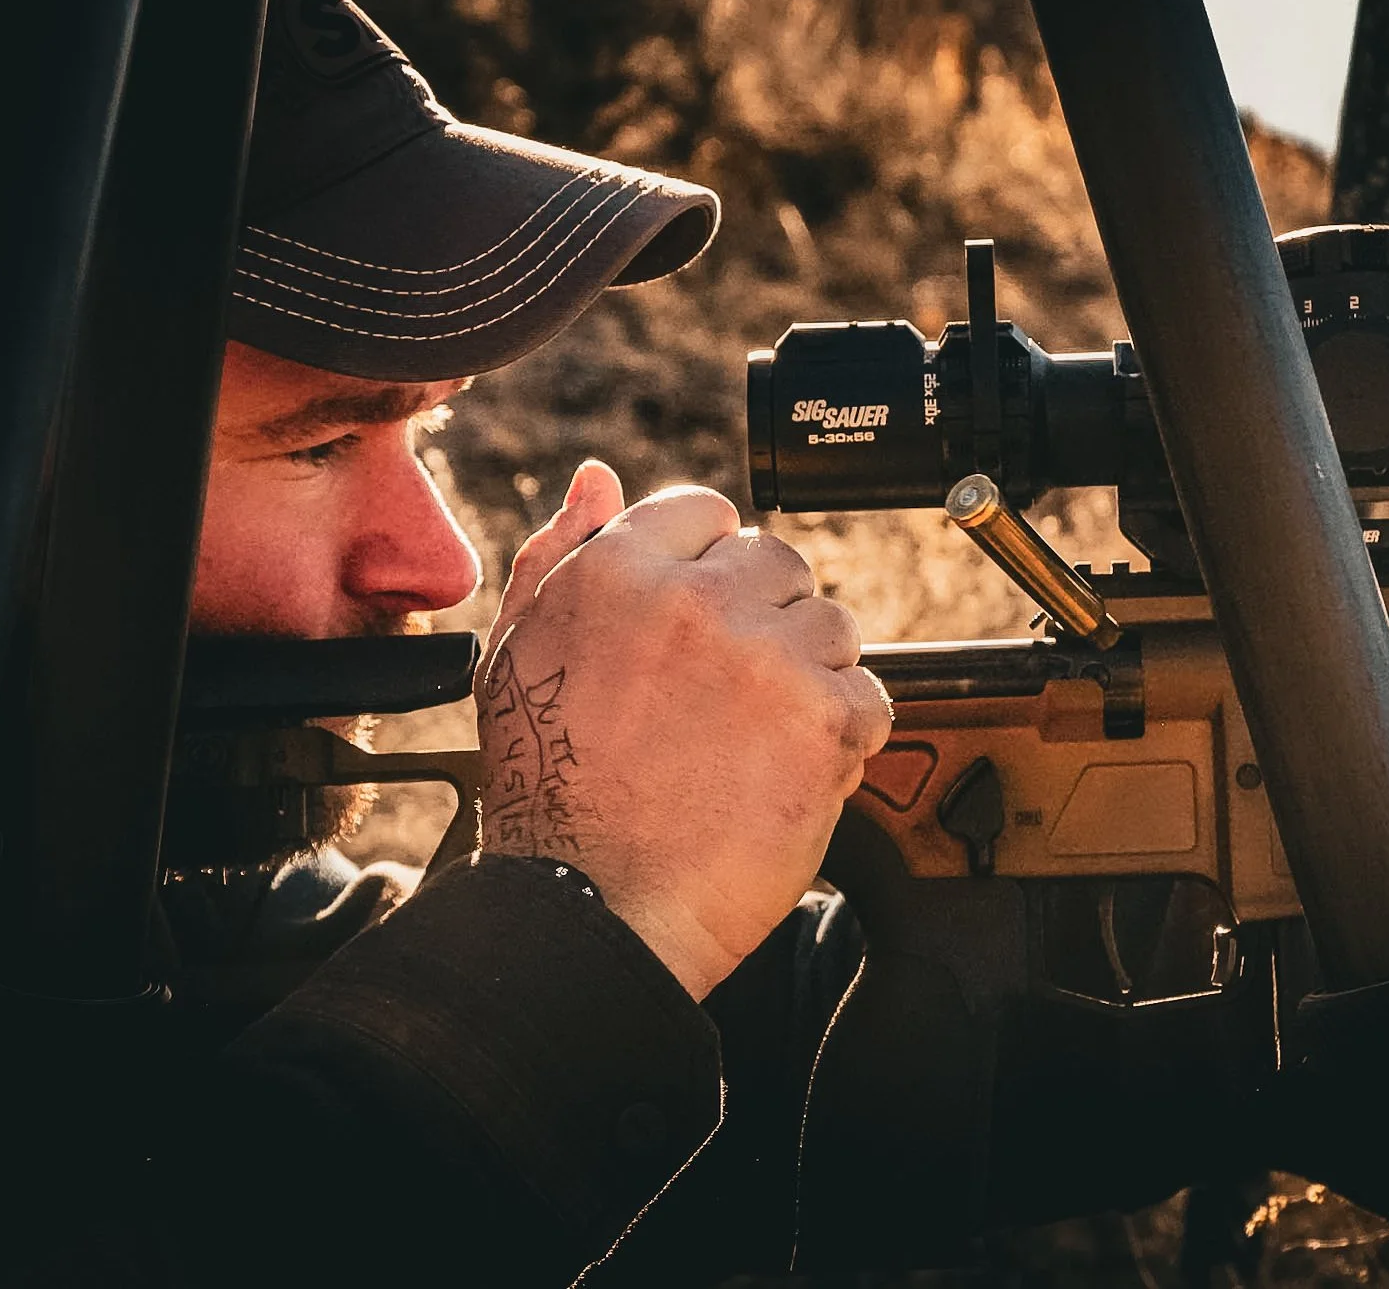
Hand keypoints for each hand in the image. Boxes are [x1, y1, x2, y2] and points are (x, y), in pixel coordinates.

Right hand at [476, 459, 892, 998]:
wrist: (591, 907)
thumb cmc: (549, 795)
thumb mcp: (520, 656)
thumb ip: (561, 554)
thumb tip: (599, 480)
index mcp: (616, 571)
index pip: (706, 515)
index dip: (708, 573)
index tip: (701, 630)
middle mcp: (694, 598)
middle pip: (777, 562)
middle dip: (764, 621)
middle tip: (726, 698)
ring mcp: (765, 654)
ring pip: (831, 625)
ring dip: (807, 677)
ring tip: (751, 741)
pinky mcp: (824, 716)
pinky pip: (869, 695)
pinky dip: (842, 737)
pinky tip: (783, 773)